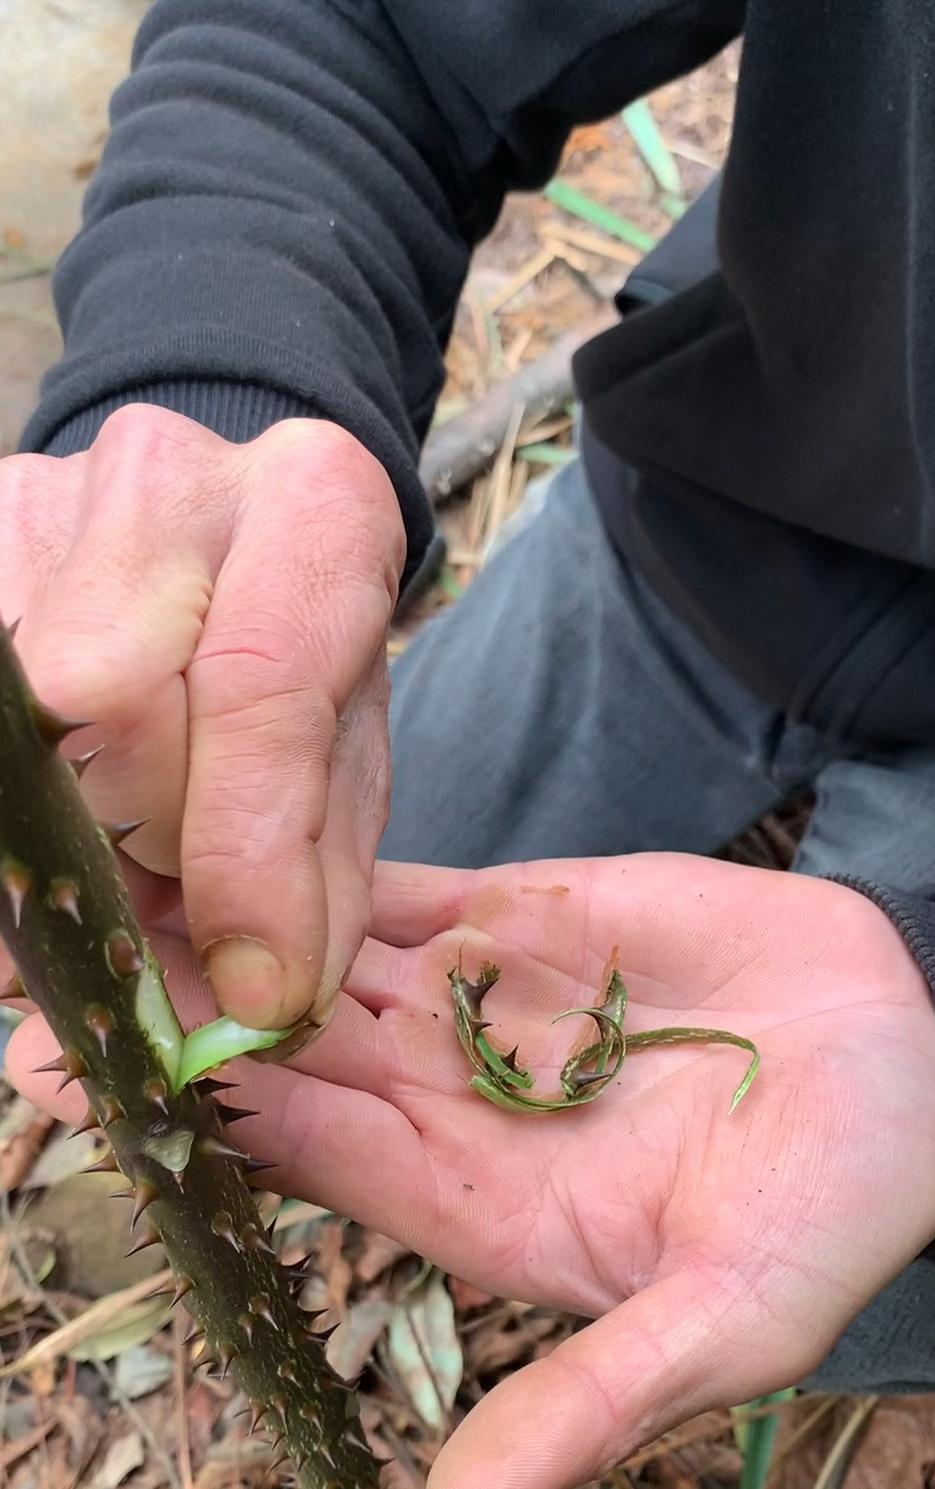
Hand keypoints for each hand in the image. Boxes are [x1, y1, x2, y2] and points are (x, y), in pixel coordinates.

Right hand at [0, 407, 404, 1029]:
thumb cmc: (296, 655)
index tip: (257, 991)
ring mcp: (35, 499)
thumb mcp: (346, 751)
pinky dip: (13, 816)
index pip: (260, 690)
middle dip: (133, 847)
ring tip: (97, 882)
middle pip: (106, 701)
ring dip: (51, 838)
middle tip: (155, 925)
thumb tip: (263, 1009)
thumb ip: (320, 876)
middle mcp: (162, 479)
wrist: (220, 532)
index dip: (250, 863)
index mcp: (308, 510)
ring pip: (13, 717)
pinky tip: (42, 840)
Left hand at [6, 853, 934, 1488]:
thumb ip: (597, 1406)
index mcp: (474, 1206)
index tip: (74, 1067)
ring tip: (97, 865)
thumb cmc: (837, 1208)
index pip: (304, 1155)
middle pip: (278, 1052)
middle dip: (165, 1005)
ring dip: (214, 917)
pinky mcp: (523, 919)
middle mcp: (450, 1107)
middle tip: (40, 949)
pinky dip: (316, 854)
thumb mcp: (733, 1325)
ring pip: (315, 960)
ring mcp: (479, 1005)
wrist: (923, 1057)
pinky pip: (397, 887)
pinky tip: (231, 810)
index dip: (195, 1112)